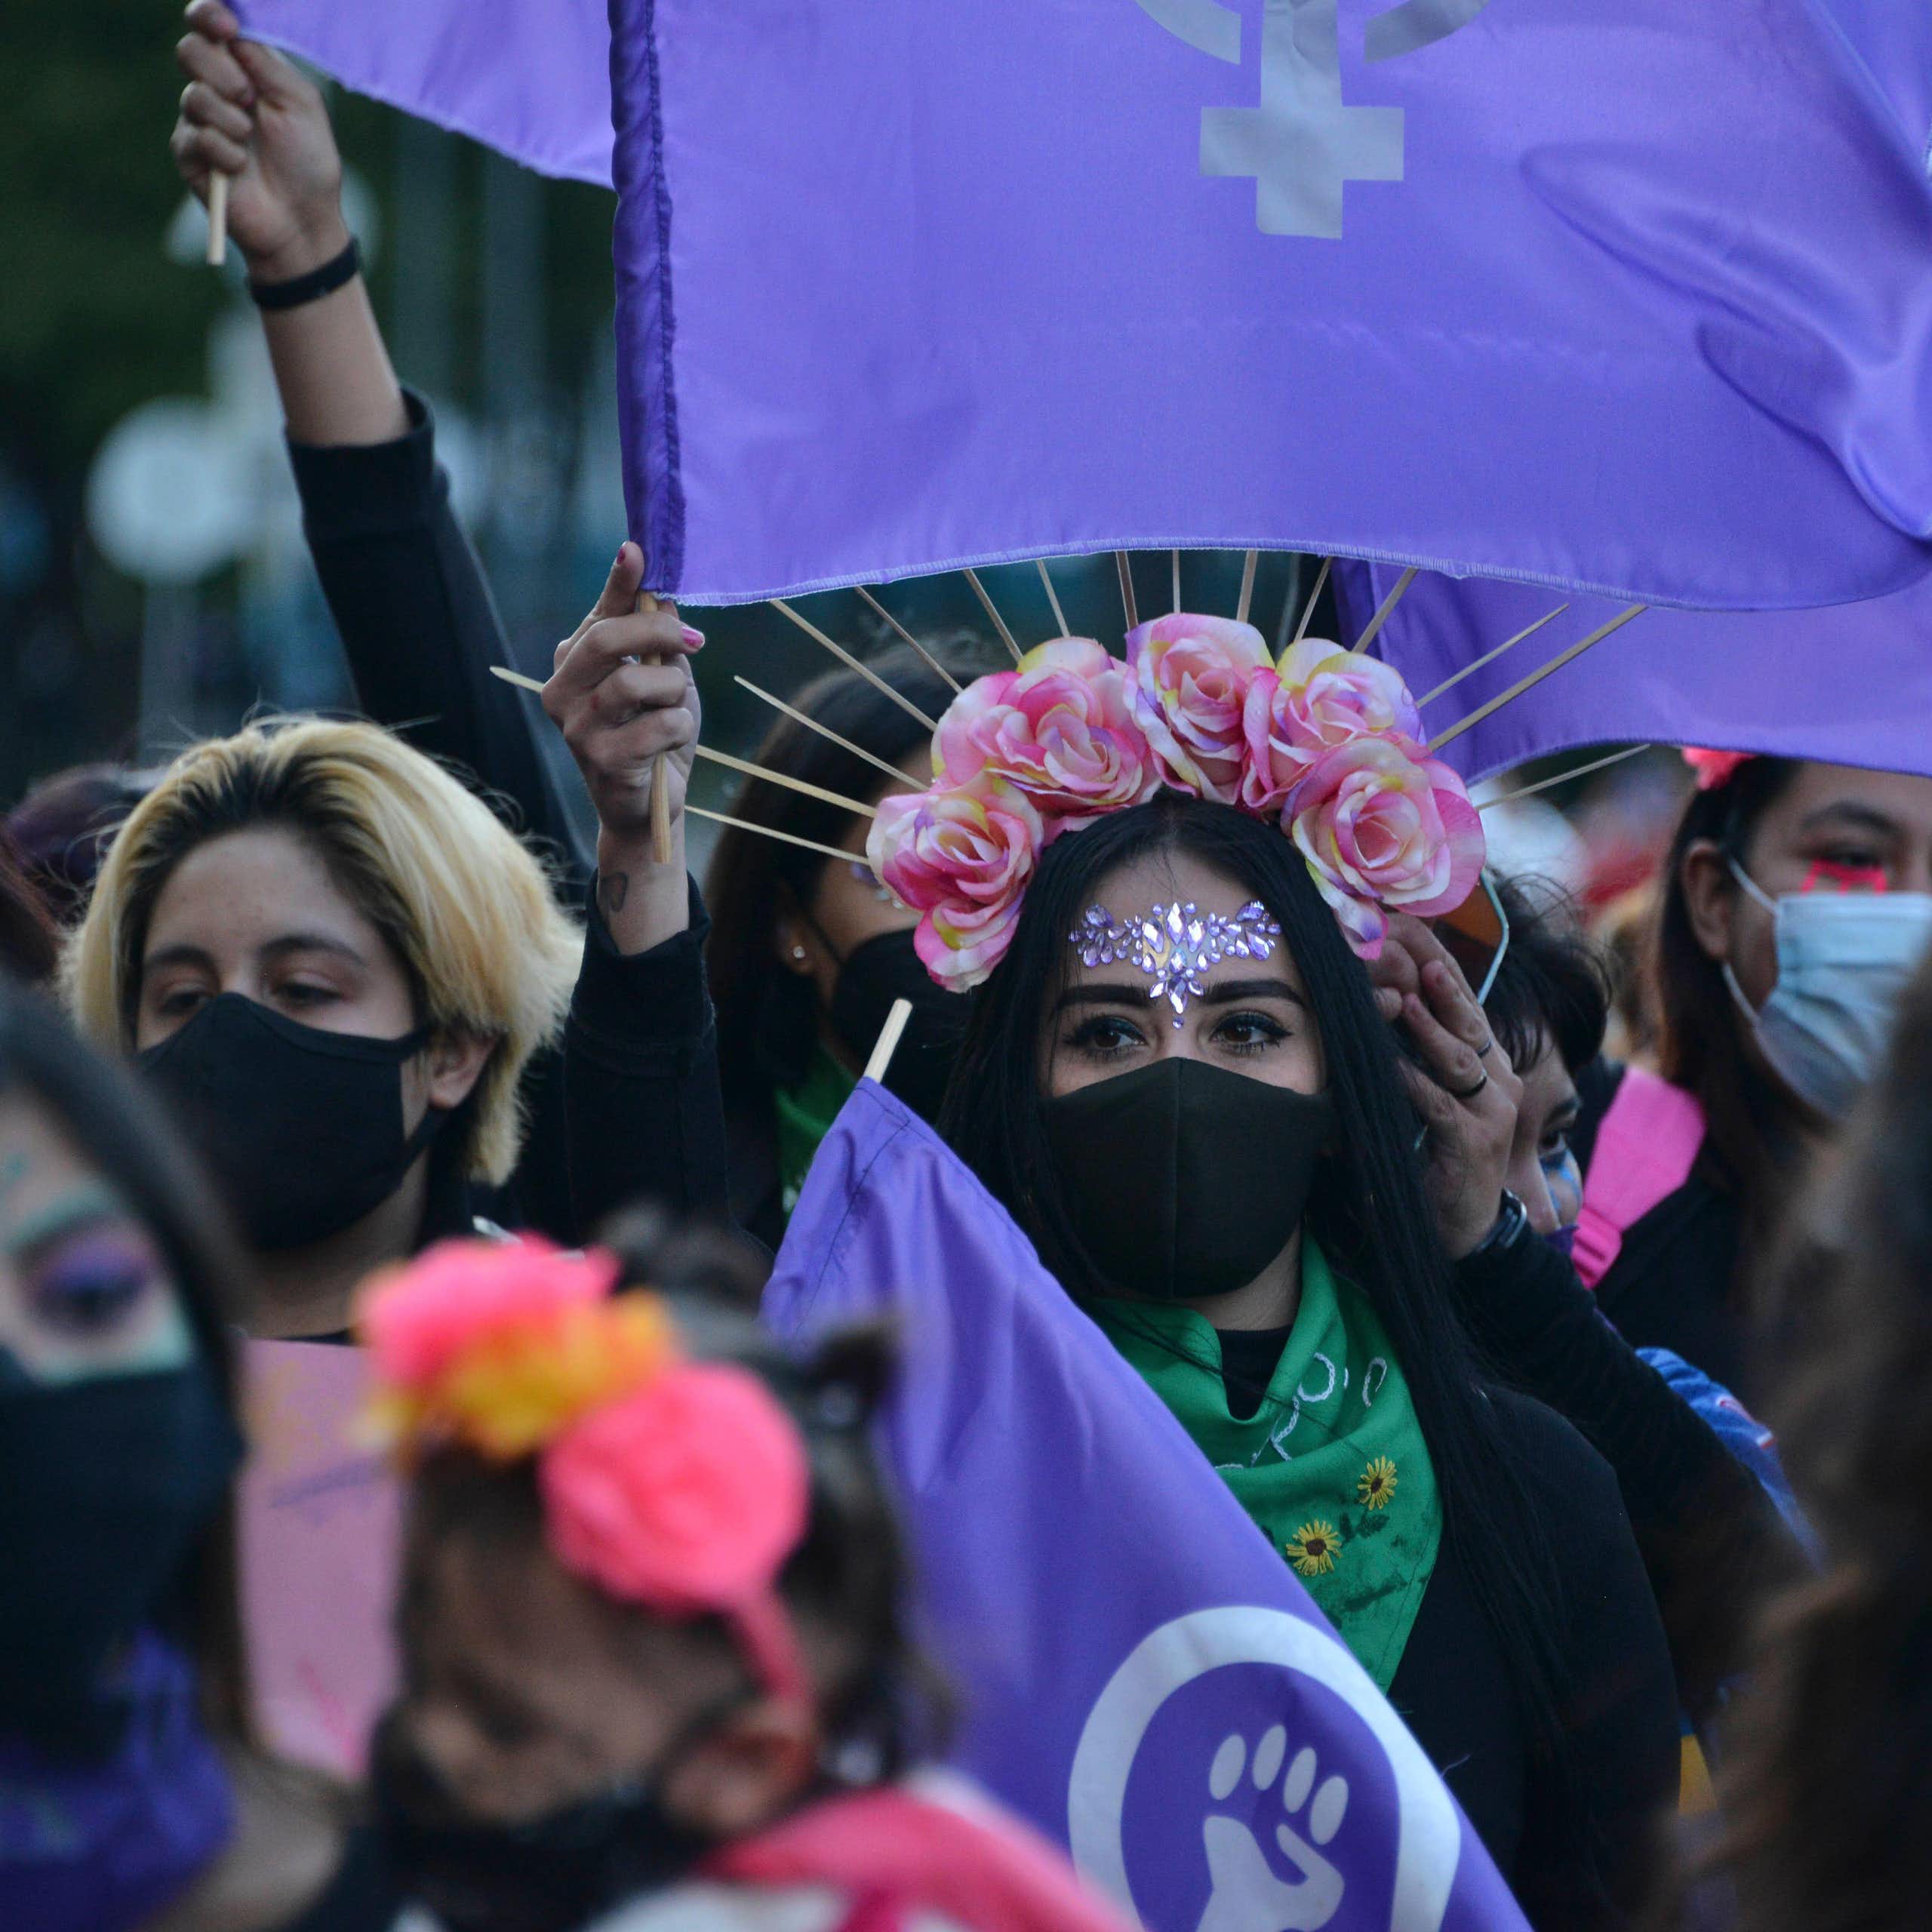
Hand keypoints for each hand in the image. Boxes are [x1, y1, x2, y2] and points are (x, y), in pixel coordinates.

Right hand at [171, 1, 348, 281]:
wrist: (302, 219)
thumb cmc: (308, 161)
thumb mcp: (300, 103)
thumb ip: (267, 62)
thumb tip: (232, 29)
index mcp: (245, 68)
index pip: (210, 24)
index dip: (209, 15)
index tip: (226, 27)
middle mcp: (217, 87)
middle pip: (190, 50)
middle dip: (220, 71)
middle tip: (249, 98)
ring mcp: (199, 120)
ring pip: (192, 94)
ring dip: (228, 117)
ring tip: (250, 139)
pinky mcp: (189, 153)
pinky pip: (195, 136)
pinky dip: (224, 151)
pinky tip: (241, 166)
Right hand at [543, 542, 702, 863]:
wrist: (652, 806)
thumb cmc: (655, 733)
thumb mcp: (663, 678)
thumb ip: (658, 641)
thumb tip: (663, 596)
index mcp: (574, 662)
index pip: (600, 613)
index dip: (620, 581)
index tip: (636, 551)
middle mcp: (562, 690)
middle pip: (607, 639)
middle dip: (659, 632)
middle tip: (693, 641)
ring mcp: (576, 727)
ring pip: (634, 682)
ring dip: (673, 689)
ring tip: (677, 705)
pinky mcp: (600, 760)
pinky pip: (656, 725)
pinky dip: (679, 726)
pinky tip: (674, 739)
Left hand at [1370, 914, 1520, 1259]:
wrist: (1461, 1225)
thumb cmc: (1435, 1152)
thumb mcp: (1423, 1093)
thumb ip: (1409, 1052)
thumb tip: (1373, 1000)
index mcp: (1485, 1059)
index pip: (1462, 999)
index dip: (1438, 960)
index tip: (1407, 924)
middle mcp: (1497, 1076)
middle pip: (1466, 1016)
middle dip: (1437, 976)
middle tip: (1405, 940)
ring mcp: (1491, 1108)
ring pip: (1459, 1055)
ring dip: (1429, 1025)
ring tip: (1403, 996)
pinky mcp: (1473, 1140)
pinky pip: (1439, 1104)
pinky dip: (1414, 1083)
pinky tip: (1390, 1066)